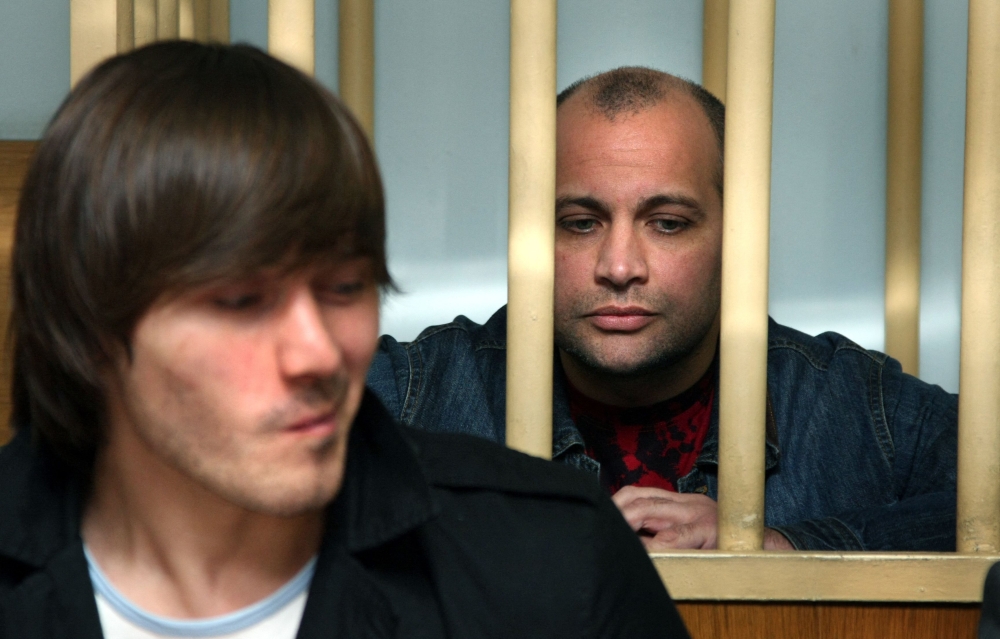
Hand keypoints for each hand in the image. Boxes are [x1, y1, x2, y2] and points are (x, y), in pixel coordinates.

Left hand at [611, 486, 796, 550]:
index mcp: (680, 502)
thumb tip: (632, 539)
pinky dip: (656, 543)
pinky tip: (645, 550)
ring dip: (629, 521)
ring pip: (653, 510)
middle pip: (640, 497)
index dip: (617, 502)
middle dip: (617, 510)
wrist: (769, 548)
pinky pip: (677, 536)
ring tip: (615, 532)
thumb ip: (665, 531)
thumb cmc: (725, 543)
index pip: (639, 493)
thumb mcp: (693, 531)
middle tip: (600, 522)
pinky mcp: (710, 531)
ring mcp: (698, 515)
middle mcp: (687, 503)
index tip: (599, 513)